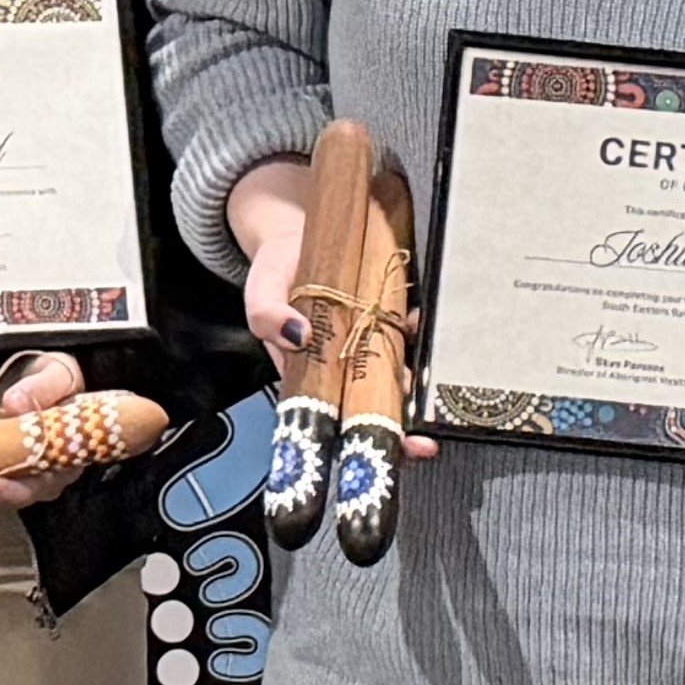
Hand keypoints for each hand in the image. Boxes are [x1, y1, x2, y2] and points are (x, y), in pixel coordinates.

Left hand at [0, 351, 94, 510]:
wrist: (39, 381)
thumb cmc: (55, 381)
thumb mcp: (58, 374)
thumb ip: (43, 388)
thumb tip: (15, 403)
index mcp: (68, 455)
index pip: (46, 481)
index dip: (17, 487)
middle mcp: (46, 474)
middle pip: (19, 493)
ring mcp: (20, 475)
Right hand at [220, 152, 434, 461]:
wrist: (296, 231)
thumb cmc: (276, 270)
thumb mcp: (260, 288)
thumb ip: (266, 313)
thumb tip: (297, 333)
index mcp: (307, 376)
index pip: (335, 423)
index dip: (361, 443)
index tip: (389, 453)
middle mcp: (339, 368)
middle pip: (372, 410)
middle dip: (401, 430)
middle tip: (423, 441)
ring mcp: (363, 345)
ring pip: (393, 376)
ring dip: (414, 380)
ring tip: (423, 374)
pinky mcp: (382, 319)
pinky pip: (404, 334)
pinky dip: (414, 332)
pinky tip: (415, 321)